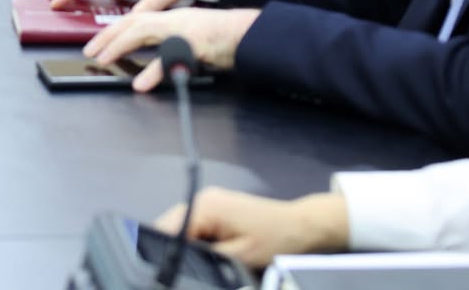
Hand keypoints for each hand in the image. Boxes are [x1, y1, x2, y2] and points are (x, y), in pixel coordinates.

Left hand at [85, 6, 259, 90]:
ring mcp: (184, 30)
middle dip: (107, 36)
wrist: (250, 34)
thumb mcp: (189, 40)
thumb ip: (168, 48)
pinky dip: (155, 71)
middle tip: (90, 52)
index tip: (95, 44)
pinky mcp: (197, 44)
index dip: (112, 31)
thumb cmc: (221, 39)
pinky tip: (142, 84)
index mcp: (170, 19)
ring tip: (104, 59)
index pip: (134, 20)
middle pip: (132, 23)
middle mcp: (173, 20)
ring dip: (120, 45)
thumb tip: (150, 65)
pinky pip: (171, 58)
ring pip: (144, 32)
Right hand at [155, 190, 349, 270]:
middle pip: (172, 225)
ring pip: (182, 225)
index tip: (166, 269)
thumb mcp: (240, 257)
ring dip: (185, 244)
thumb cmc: (276, 241)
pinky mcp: (217, 208)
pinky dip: (196, 240)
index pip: (168, 227)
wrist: (303, 226)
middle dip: (173, 247)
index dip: (164, 250)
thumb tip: (180, 260)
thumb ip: (205, 257)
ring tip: (193, 263)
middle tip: (178, 269)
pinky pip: (195, 224)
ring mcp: (210, 201)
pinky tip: (205, 254)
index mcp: (206, 206)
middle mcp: (203, 198)